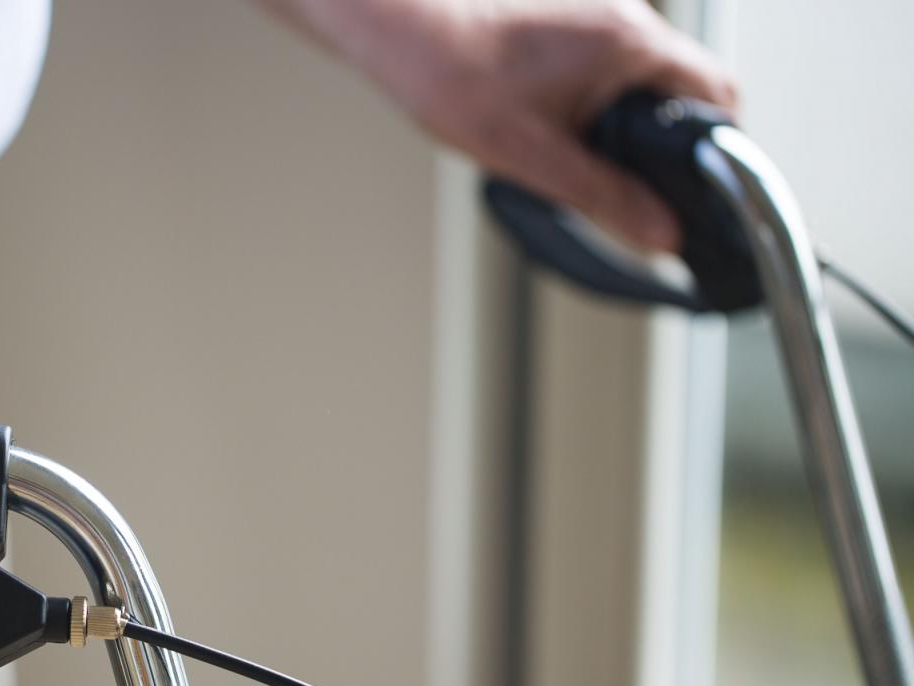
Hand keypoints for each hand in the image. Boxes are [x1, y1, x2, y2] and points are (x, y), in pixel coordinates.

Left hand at [263, 0, 738, 251]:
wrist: (398, 27)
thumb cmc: (452, 77)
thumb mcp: (533, 157)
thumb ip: (605, 197)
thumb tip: (661, 233)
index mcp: (631, 44)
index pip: (718, 95)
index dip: (717, 149)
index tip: (700, 187)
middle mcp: (625, 16)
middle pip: (683, 87)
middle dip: (666, 141)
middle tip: (633, 185)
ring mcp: (596, 12)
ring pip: (643, 77)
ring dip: (628, 122)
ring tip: (581, 154)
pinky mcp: (567, 17)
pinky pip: (606, 65)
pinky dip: (598, 101)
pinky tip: (556, 125)